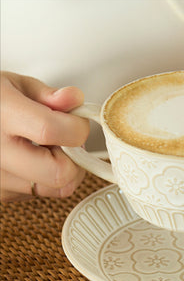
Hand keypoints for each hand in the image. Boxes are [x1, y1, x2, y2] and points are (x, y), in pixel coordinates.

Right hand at [1, 72, 88, 200]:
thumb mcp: (16, 85)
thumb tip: (74, 99)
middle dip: (76, 158)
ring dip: (66, 169)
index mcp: (1, 115)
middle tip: (69, 142)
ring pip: (58, 189)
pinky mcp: (1, 194)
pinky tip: (35, 160)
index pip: (50, 130)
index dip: (76, 127)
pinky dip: (48, 179)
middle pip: (59, 173)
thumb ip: (49, 95)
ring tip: (50, 149)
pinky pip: (43, 193)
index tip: (78, 122)